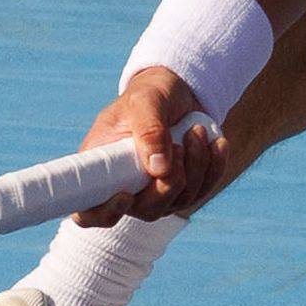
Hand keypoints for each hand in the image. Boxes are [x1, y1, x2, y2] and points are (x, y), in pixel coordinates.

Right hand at [74, 69, 225, 223]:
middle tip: (180, 146)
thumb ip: (149, 130)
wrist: (176, 92)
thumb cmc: (149, 94)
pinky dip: (214, 166)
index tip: (124, 196)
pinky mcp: (185, 187)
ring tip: (197, 130)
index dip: (103, 213)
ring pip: (180, 200)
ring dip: (196, 166)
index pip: (89, 210)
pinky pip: (204, 189)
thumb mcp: (145, 102)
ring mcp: (157, 191)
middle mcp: (127, 187)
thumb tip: (160, 170)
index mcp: (101, 168)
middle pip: (148, 211)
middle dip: (170, 184)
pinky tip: (217, 142)